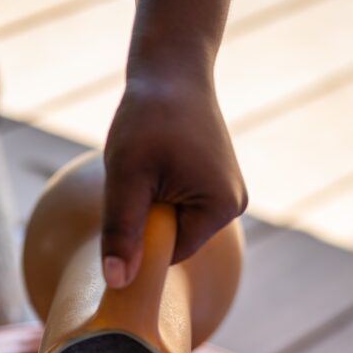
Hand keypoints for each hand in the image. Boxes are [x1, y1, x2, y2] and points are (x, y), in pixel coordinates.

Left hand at [101, 73, 246, 286]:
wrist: (172, 68)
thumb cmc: (148, 117)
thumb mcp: (126, 177)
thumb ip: (122, 232)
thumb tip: (118, 284)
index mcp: (221, 208)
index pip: (170, 254)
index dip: (141, 236)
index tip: (128, 200)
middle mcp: (234, 205)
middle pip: (175, 240)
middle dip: (149, 217)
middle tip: (139, 175)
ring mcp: (229, 193)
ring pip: (175, 223)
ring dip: (153, 203)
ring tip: (151, 164)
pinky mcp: (217, 183)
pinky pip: (181, 206)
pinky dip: (162, 192)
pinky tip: (159, 162)